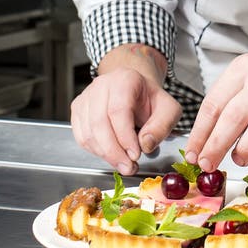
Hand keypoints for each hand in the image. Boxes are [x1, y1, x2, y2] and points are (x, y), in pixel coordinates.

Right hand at [70, 45, 181, 174]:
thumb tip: (146, 145)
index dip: (125, 137)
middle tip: (128, 167)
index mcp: (125, 79)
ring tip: (122, 164)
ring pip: (88, 132)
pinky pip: (81, 136)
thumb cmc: (151, 101)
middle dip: (114, 151)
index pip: (118, 110)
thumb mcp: (169, 110)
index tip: (136, 155)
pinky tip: (111, 155)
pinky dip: (95, 151)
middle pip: (99, 123)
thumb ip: (162, 127)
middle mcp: (101, 85)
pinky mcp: (78, 109)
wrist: (136, 91)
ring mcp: (86, 96)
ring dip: (105, 154)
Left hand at [185, 37, 247, 171]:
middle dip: (216, 144)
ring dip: (247, 147)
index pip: (214, 103)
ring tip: (238, 159)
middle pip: (234, 115)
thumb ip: (229, 105)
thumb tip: (202, 144)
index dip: (200, 132)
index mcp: (244, 68)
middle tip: (207, 164)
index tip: (192, 154)